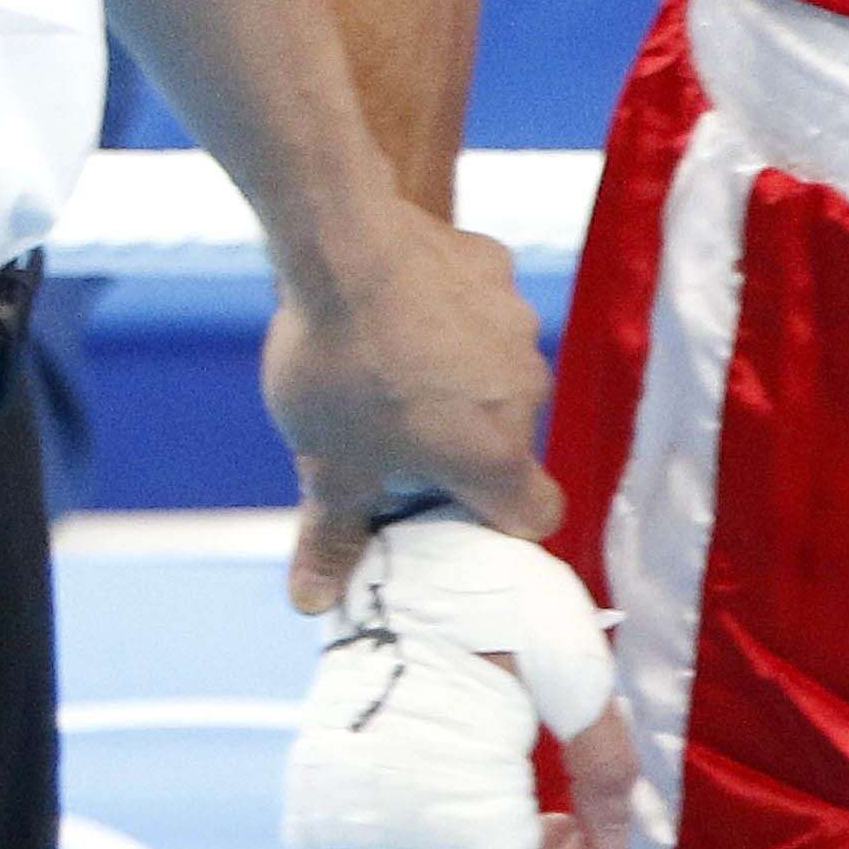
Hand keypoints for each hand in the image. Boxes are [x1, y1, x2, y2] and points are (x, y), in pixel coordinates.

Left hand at [263, 199, 556, 611]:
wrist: (339, 245)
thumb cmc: (338, 370)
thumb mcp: (327, 465)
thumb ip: (331, 536)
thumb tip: (312, 602)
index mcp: (496, 457)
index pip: (535, 517)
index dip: (496, 522)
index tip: (449, 508)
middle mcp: (525, 394)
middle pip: (505, 439)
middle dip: (460, 440)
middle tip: (393, 431)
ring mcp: (516, 324)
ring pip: (493, 369)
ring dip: (455, 373)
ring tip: (385, 360)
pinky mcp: (493, 267)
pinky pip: (479, 305)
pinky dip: (447, 310)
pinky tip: (392, 302)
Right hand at [281, 512, 638, 848]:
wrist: (399, 539)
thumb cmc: (492, 591)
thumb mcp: (572, 668)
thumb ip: (604, 767)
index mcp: (447, 790)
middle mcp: (385, 815)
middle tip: (585, 830)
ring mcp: (350, 800)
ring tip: (545, 812)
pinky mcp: (329, 783)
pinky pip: (397, 848)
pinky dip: (450, 843)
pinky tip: (489, 796)